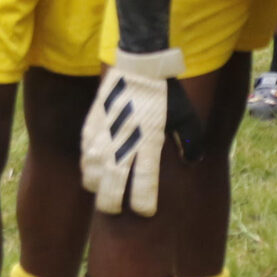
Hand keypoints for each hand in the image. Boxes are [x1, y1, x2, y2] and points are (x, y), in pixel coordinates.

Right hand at [80, 48, 205, 215]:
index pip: (143, 184)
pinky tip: (94, 173)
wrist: (139, 63)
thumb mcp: (185, 115)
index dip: (143, 203)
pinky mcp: (90, 127)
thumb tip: (193, 162)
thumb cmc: (165, 92)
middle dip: (112, 205)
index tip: (145, 212)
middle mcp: (123, 143)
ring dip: (97, 188)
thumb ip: (190, 141)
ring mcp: (103, 136)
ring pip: (91, 175)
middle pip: (111, 187)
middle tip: (116, 211)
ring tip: (103, 194)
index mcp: (148, 142)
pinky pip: (84, 157)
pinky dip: (88, 169)